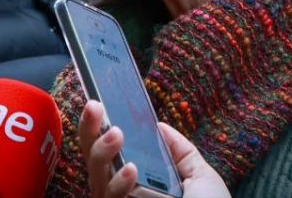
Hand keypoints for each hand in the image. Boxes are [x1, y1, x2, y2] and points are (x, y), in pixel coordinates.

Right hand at [78, 100, 229, 197]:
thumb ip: (180, 152)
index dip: (99, 127)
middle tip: (95, 106)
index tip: (100, 102)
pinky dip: (118, 184)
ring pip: (95, 178)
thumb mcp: (202, 179)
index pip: (111, 151)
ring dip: (102, 151)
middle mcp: (122, 194)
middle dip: (89, 130)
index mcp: (137, 180)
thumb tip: (159, 125)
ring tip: (117, 134)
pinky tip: (131, 172)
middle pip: (93, 159)